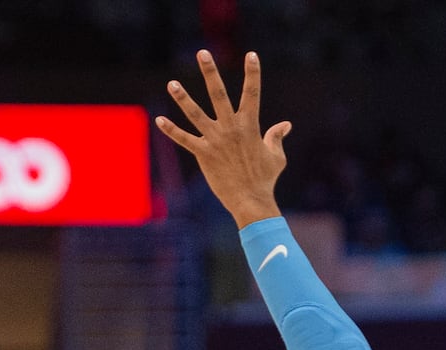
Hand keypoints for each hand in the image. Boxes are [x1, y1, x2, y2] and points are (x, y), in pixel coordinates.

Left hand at [156, 50, 290, 228]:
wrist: (251, 201)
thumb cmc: (265, 179)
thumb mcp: (276, 156)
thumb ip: (276, 137)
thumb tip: (285, 125)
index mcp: (250, 125)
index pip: (252, 93)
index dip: (253, 73)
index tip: (251, 54)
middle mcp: (231, 128)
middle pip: (219, 94)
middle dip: (210, 72)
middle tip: (203, 53)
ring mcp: (215, 140)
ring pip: (195, 114)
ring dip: (183, 98)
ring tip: (171, 83)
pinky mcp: (203, 154)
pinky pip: (184, 139)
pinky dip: (171, 130)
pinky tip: (159, 119)